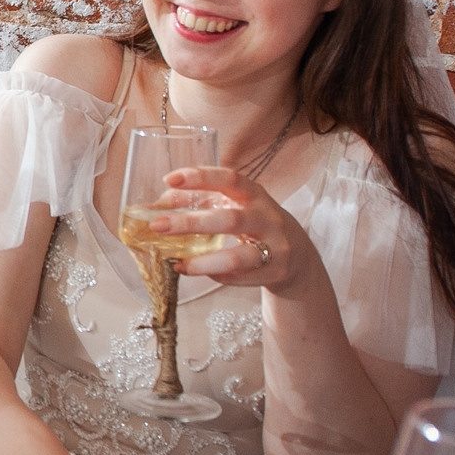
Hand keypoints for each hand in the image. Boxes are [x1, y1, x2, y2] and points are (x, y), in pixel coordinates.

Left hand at [151, 166, 315, 289]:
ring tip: (177, 263)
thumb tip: (158, 202)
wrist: (297, 255)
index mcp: (255, 195)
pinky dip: (215, 275)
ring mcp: (275, 247)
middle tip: (157, 226)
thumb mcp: (234, 205)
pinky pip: (239, 277)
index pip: (230, 178)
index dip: (200, 177)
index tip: (170, 179)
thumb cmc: (255, 224)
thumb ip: (200, 200)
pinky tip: (197, 270)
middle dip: (190, 223)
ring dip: (202, 262)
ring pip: (236, 257)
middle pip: (229, 220)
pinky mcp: (274, 272)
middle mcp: (267, 218)